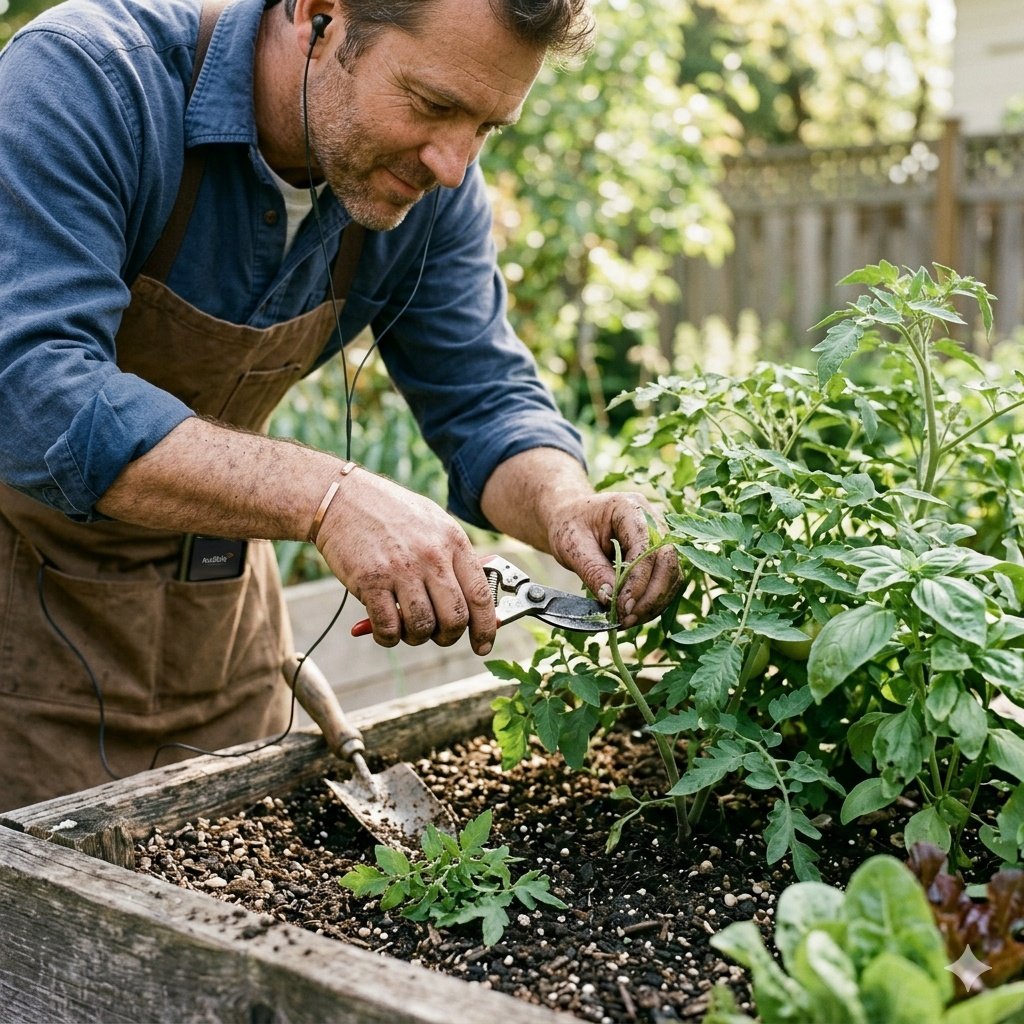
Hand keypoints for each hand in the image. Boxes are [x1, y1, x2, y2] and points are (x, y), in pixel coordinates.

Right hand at [314, 470, 496, 653]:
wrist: (342, 498)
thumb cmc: (390, 513)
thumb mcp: (433, 523)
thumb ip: (454, 559)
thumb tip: (476, 603)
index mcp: (453, 540)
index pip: (480, 595)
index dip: (486, 627)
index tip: (483, 645)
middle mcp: (431, 556)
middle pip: (455, 617)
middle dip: (449, 637)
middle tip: (439, 635)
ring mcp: (401, 569)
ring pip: (423, 627)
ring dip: (417, 638)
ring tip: (408, 628)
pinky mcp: (371, 582)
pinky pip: (389, 628)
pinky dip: (389, 638)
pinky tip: (385, 629)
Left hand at [547, 491, 680, 627]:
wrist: (570, 518)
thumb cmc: (569, 525)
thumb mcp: (572, 546)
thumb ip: (593, 571)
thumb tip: (611, 600)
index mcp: (629, 507)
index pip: (646, 547)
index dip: (638, 581)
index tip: (623, 606)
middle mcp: (652, 519)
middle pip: (667, 562)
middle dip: (651, 596)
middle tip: (628, 618)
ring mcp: (659, 537)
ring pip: (671, 575)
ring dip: (654, 603)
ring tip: (628, 620)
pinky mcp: (657, 556)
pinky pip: (664, 582)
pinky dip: (651, 601)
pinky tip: (632, 614)